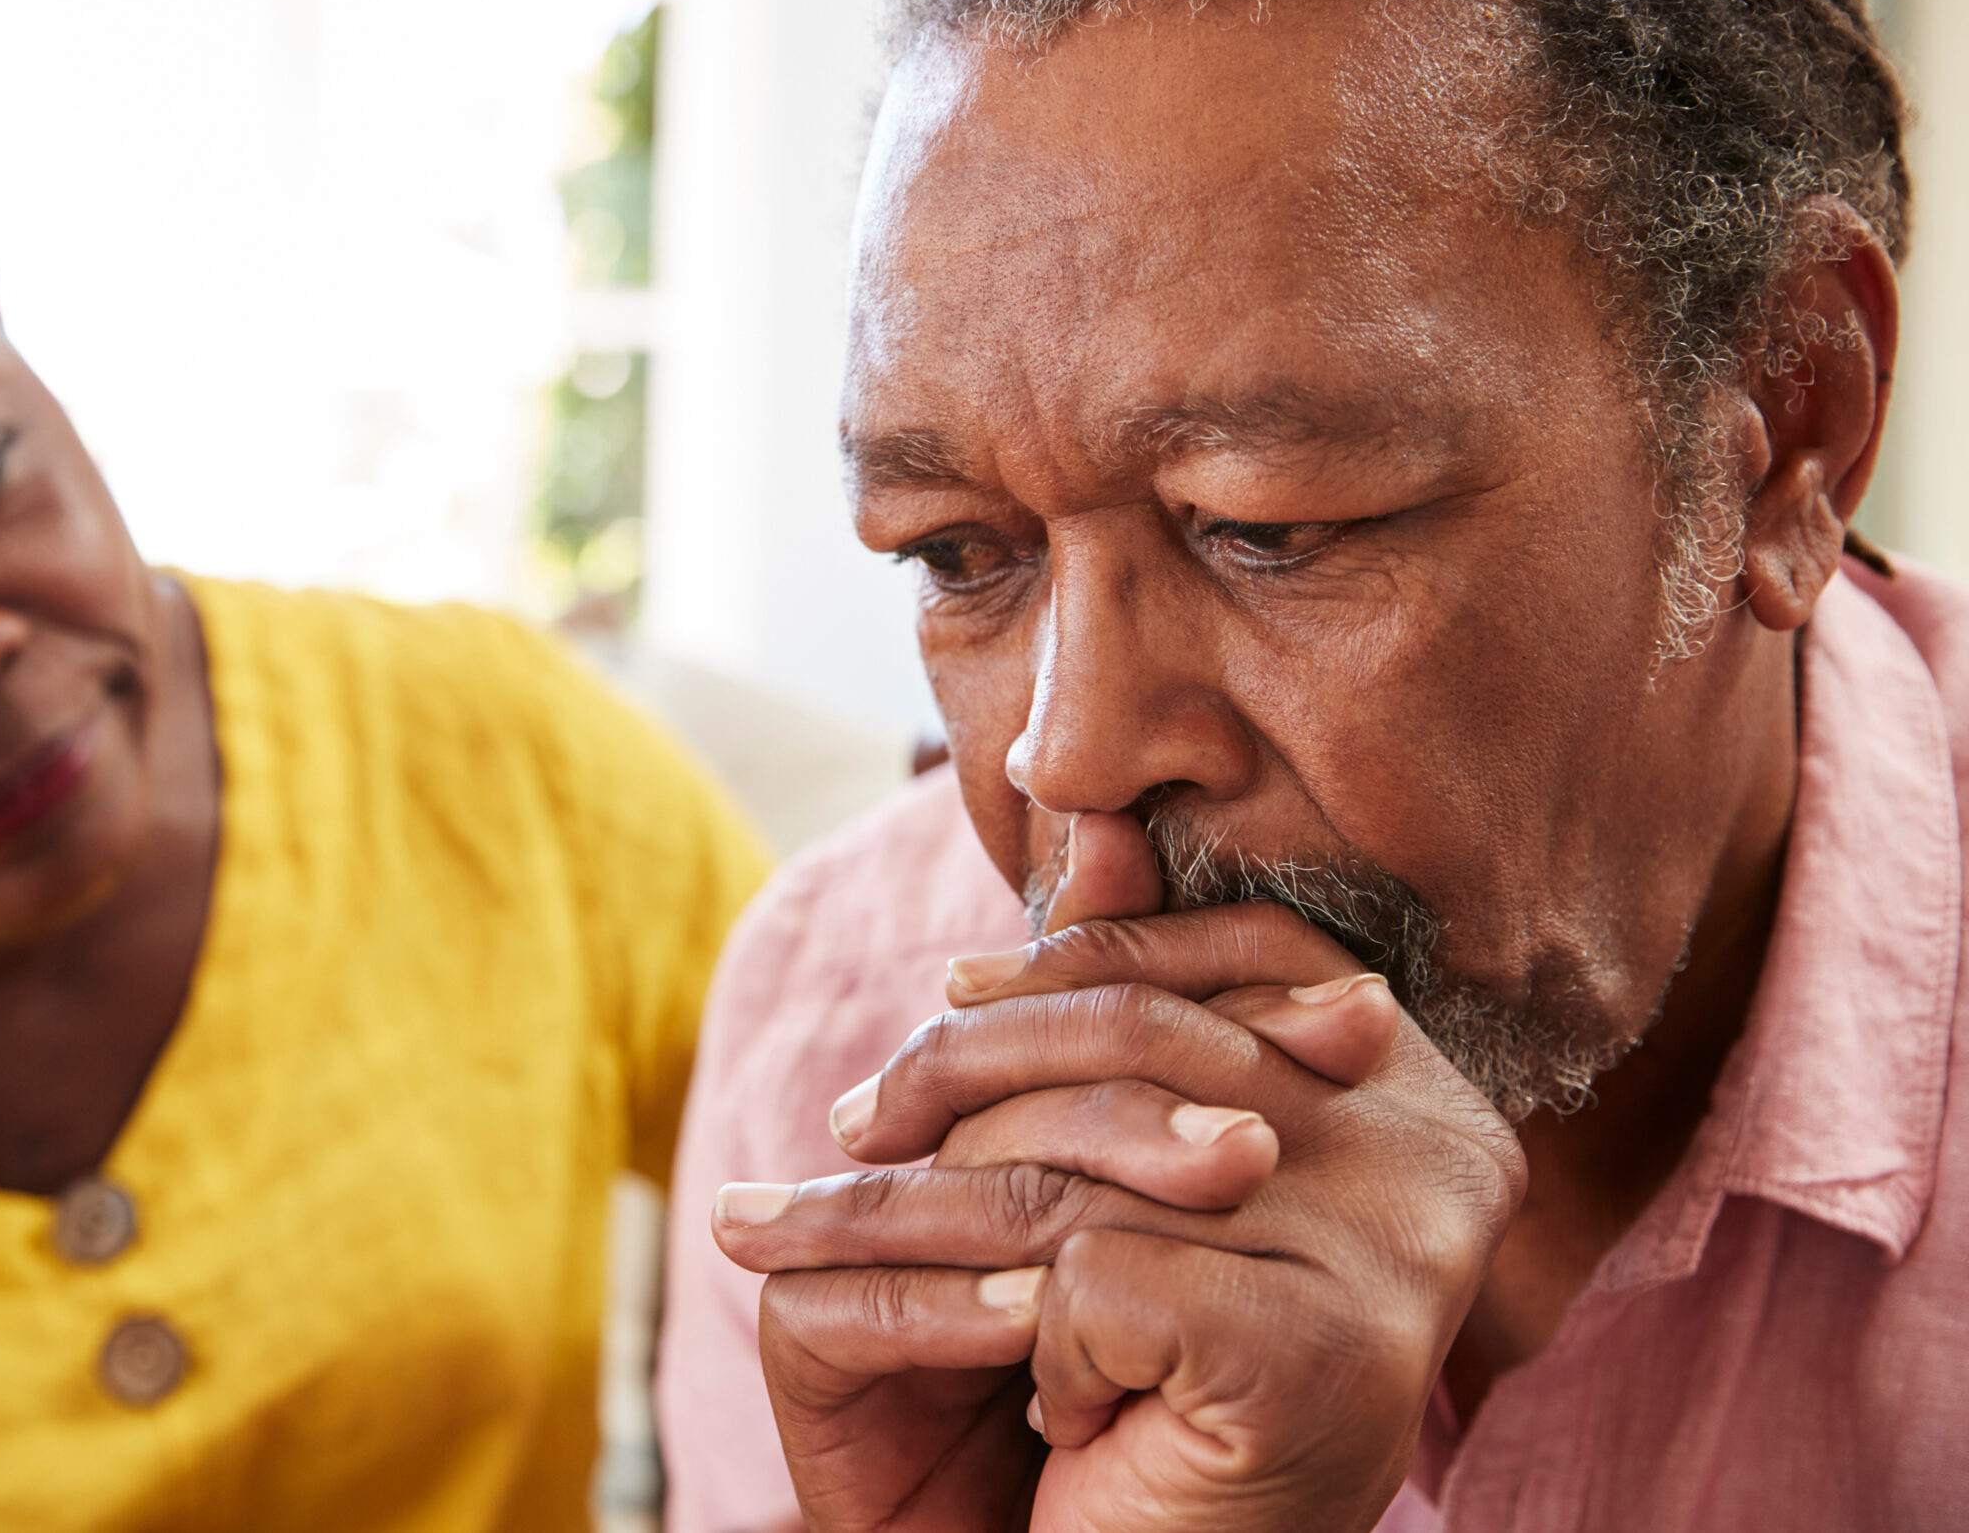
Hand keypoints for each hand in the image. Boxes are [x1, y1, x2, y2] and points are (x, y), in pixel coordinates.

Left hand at [715, 813, 1522, 1532]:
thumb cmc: (1170, 1368)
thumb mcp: (1131, 1170)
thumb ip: (1126, 1000)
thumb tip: (1086, 817)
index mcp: (1428, 1092)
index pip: (1241, 949)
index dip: (1080, 960)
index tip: (945, 991)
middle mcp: (1446, 1161)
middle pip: (1134, 1048)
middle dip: (958, 1080)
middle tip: (845, 1125)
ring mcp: (1394, 1256)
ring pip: (1074, 1171)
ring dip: (905, 1216)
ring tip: (778, 1232)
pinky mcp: (1313, 1351)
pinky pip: (1088, 1283)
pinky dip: (1031, 1350)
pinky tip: (1034, 1405)